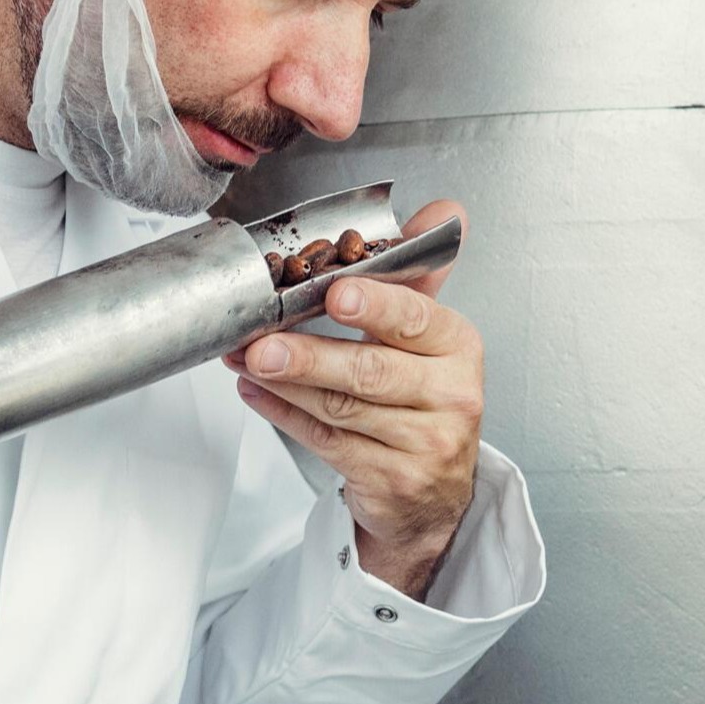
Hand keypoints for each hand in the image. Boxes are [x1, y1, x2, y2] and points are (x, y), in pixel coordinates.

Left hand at [227, 201, 480, 597]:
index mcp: (458, 348)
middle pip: (372, 371)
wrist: (435, 491)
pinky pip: (326, 441)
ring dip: (285, 381)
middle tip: (265, 342)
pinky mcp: (389, 478)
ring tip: (246, 358)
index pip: (417, 320)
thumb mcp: (433, 341)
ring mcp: (422, 443)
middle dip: (312, 355)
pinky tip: (255, 391)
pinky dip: (284, 414)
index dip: (377, 306)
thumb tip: (444, 212)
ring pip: (341, 408)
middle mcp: (450, 396)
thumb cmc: (425, 402)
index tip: (338, 293)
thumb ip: (421, 278)